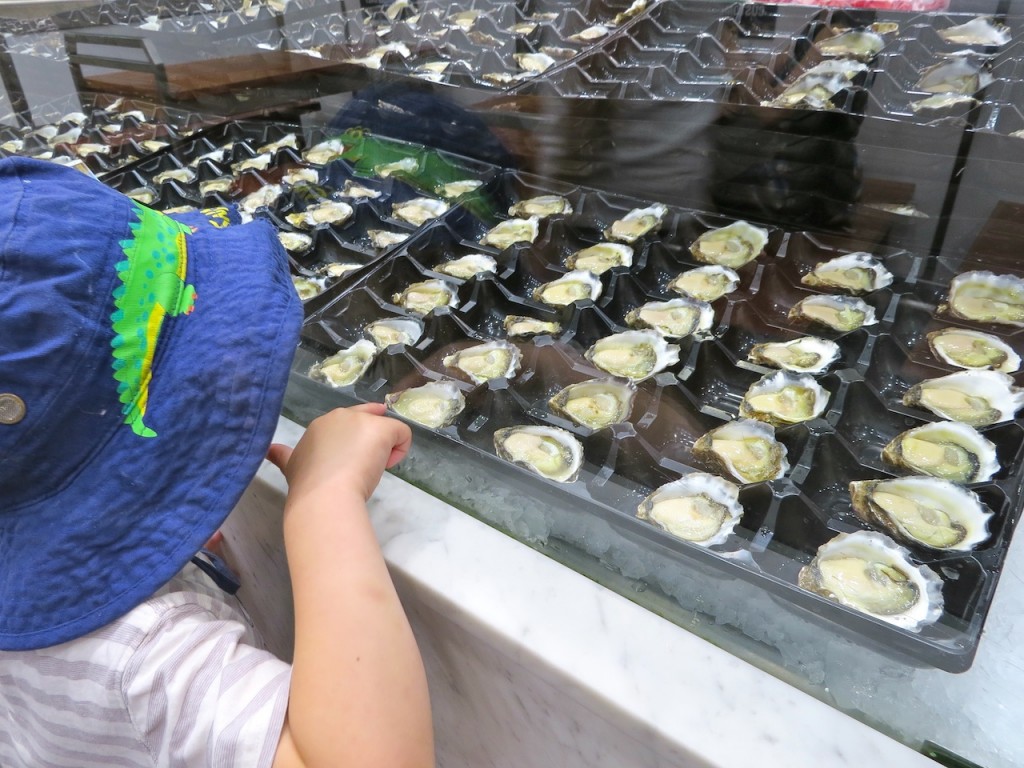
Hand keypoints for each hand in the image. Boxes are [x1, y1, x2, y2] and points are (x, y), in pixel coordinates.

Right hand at [267, 403, 411, 503]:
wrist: (324, 496)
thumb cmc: (308, 486)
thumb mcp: (291, 467)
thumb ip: (283, 456)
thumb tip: (267, 450)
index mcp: (320, 425)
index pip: (346, 421)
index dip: (355, 438)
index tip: (356, 456)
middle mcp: (340, 416)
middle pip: (367, 419)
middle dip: (371, 441)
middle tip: (365, 465)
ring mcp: (362, 420)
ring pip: (386, 427)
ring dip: (385, 448)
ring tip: (373, 469)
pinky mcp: (381, 428)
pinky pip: (402, 432)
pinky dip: (401, 449)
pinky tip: (388, 465)